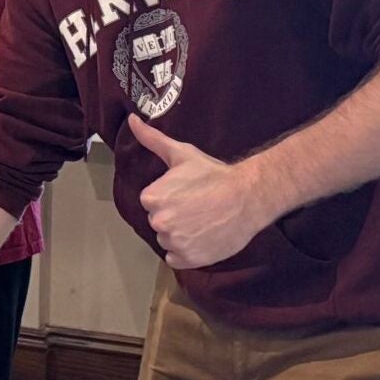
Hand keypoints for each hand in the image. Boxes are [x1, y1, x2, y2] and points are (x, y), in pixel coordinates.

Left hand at [131, 115, 278, 269]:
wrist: (248, 197)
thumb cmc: (214, 174)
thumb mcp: (181, 154)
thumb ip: (152, 139)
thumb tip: (131, 120)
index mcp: (152, 198)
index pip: (152, 203)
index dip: (170, 198)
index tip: (187, 194)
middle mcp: (159, 222)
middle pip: (159, 222)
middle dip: (174, 216)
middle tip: (198, 207)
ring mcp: (174, 242)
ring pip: (168, 240)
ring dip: (180, 235)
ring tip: (202, 221)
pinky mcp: (188, 259)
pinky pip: (176, 258)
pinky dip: (187, 252)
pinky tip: (202, 238)